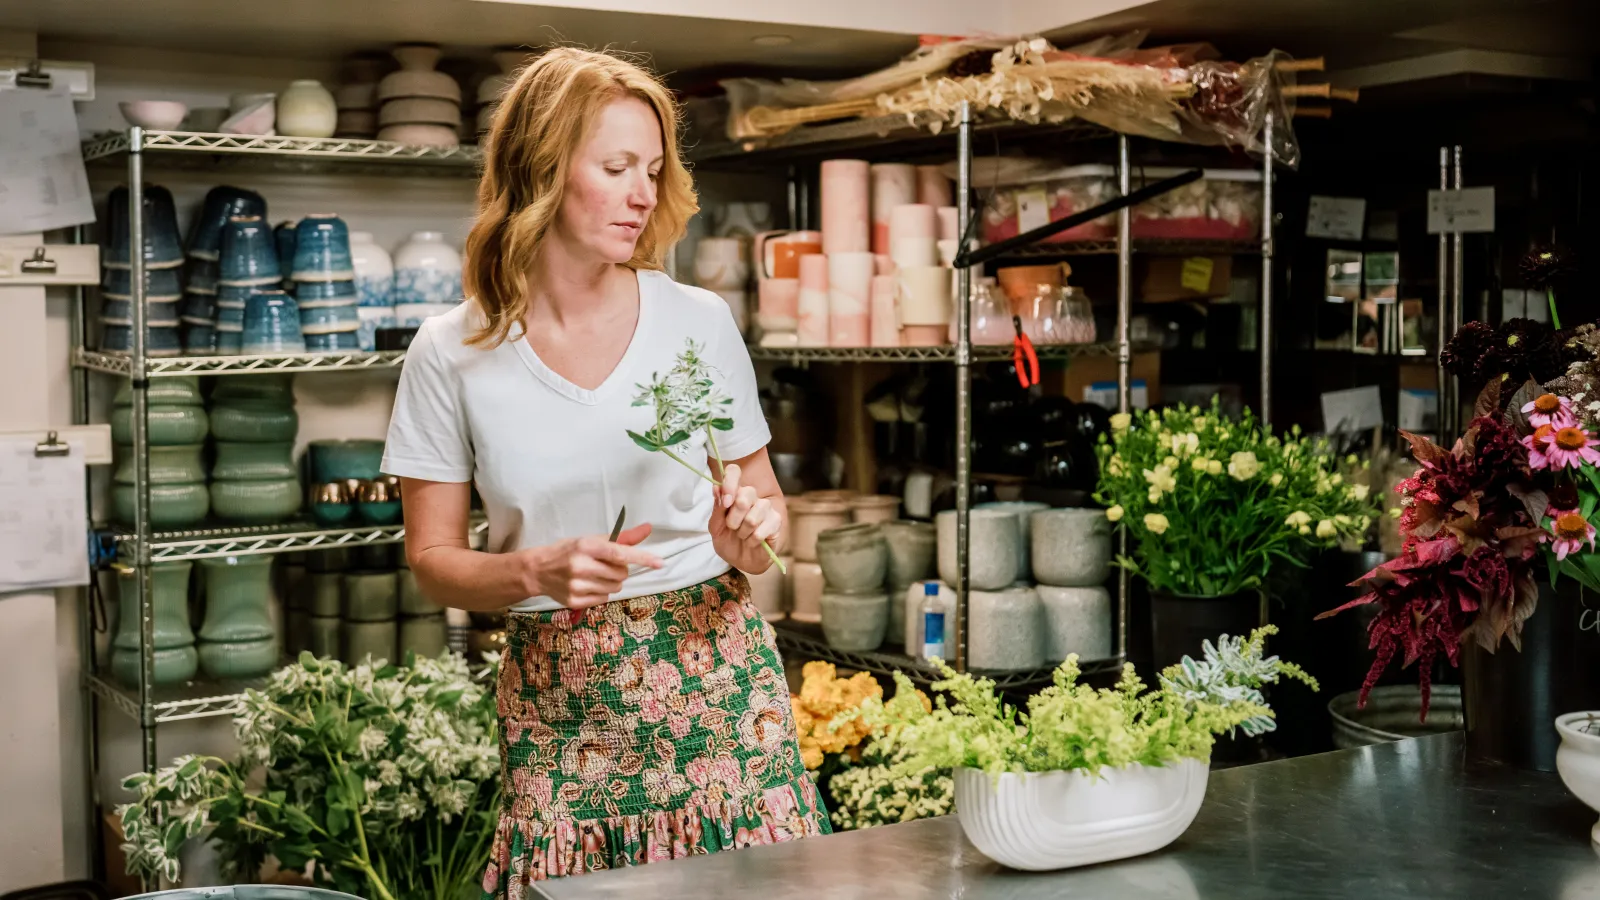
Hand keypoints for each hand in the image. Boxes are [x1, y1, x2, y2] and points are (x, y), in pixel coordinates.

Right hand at [525, 523, 661, 608]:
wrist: (538, 570)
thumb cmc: (569, 551)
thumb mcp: (591, 540)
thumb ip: (622, 538)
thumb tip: (648, 528)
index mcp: (586, 546)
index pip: (619, 553)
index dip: (641, 558)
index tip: (659, 563)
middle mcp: (581, 565)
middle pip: (621, 573)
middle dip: (619, 570)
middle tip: (604, 565)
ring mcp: (577, 585)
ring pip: (615, 587)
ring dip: (611, 581)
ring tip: (594, 575)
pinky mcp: (574, 601)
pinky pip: (604, 599)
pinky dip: (601, 592)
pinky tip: (587, 585)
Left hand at [710, 462, 782, 573]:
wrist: (741, 561)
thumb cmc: (728, 541)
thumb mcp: (715, 527)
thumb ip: (717, 509)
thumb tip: (717, 488)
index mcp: (735, 493)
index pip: (734, 471)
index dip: (729, 482)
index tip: (725, 501)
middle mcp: (752, 496)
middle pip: (746, 494)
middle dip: (734, 517)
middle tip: (732, 527)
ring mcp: (766, 508)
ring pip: (753, 516)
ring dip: (743, 532)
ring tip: (743, 536)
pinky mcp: (776, 521)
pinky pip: (762, 530)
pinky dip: (753, 540)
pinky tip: (753, 542)